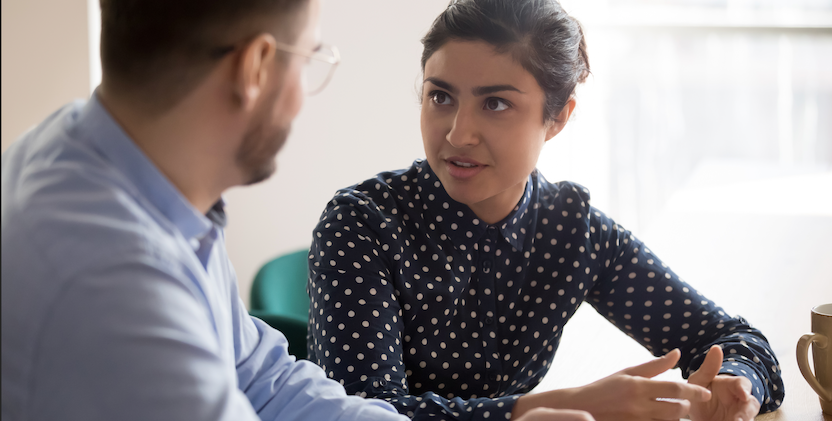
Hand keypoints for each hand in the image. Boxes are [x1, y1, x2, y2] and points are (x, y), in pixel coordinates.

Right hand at [513, 349, 711, 420]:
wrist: (580, 408)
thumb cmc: (605, 387)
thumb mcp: (627, 372)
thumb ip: (654, 365)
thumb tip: (677, 353)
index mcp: (638, 385)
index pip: (675, 388)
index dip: (694, 391)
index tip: (705, 393)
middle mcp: (639, 405)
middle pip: (677, 409)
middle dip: (686, 407)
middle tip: (685, 403)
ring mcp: (636, 420)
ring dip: (676, 417)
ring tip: (674, 411)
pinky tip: (661, 417)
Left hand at [688, 345, 760, 420]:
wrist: (693, 413)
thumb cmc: (699, 392)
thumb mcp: (698, 380)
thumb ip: (708, 368)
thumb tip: (716, 348)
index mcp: (733, 386)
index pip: (743, 384)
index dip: (744, 389)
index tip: (743, 395)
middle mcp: (740, 401)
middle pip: (751, 405)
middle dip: (746, 413)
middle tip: (737, 420)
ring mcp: (739, 416)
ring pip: (749, 419)